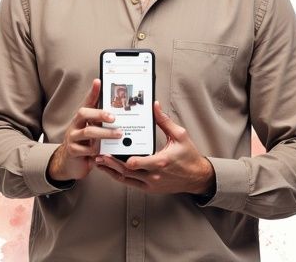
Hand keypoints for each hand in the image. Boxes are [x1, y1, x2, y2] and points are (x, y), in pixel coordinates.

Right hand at [47, 79, 121, 181]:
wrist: (70, 164)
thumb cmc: (86, 145)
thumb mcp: (94, 133)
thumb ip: (102, 124)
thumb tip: (119, 115)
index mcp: (82, 119)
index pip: (87, 102)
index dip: (92, 92)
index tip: (98, 81)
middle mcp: (75, 125)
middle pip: (84, 113)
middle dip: (100, 113)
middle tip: (114, 117)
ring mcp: (73, 137)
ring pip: (88, 132)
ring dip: (105, 133)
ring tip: (119, 135)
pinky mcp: (73, 151)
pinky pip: (87, 150)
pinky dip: (98, 151)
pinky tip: (106, 153)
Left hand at [95, 100, 213, 194]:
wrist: (197, 177)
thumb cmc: (189, 156)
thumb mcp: (179, 135)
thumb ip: (164, 121)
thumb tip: (154, 106)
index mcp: (160, 162)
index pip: (135, 163)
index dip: (120, 159)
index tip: (109, 149)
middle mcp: (154, 175)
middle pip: (126, 172)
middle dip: (110, 164)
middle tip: (97, 154)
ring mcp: (151, 184)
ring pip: (126, 180)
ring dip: (111, 171)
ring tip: (99, 162)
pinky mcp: (150, 189)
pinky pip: (131, 184)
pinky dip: (119, 178)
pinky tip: (111, 170)